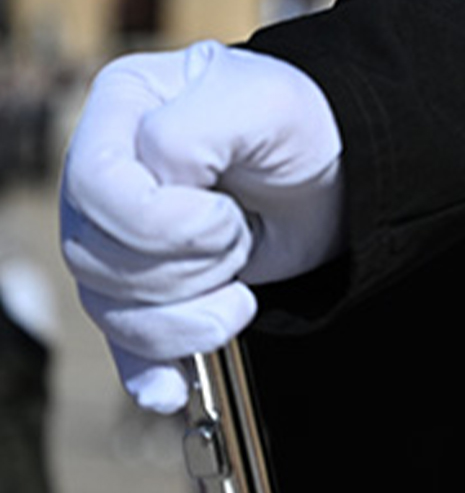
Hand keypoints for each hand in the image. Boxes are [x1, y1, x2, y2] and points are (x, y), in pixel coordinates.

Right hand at [60, 41, 343, 411]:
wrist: (340, 168)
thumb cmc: (303, 124)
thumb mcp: (263, 103)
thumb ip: (190, 133)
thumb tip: (152, 186)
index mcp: (122, 109)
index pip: (98, 188)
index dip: (163, 222)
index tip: (226, 214)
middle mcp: (105, 172)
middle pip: (96, 256)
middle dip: (186, 265)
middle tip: (241, 236)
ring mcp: (119, 233)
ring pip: (110, 304)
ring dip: (187, 312)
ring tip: (241, 280)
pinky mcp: (148, 285)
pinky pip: (126, 341)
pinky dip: (149, 368)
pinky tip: (171, 389)